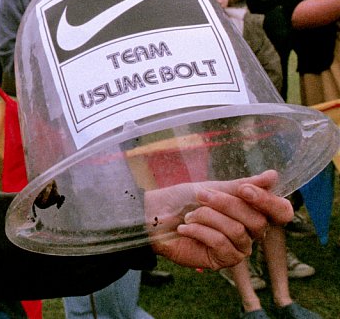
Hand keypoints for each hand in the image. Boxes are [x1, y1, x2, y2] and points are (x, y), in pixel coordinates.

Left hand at [146, 170, 291, 269]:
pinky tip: (184, 228)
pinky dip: (199, 231)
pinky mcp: (223, 261)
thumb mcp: (212, 187)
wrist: (154, 216)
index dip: (268, 202)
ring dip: (208, 217)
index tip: (244, 189)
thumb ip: (243, 185)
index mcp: (252, 210)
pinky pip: (221, 244)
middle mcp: (250, 231)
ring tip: (189, 214)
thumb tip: (273, 175)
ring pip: (236, 231)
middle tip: (201, 195)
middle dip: (226, 204)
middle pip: (258, 221)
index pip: (281, 212)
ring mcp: (238, 248)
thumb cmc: (183, 200)